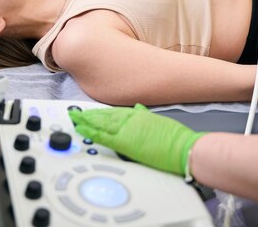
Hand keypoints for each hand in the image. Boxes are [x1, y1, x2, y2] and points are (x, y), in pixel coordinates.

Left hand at [69, 104, 204, 175]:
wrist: (183, 148)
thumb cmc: (176, 139)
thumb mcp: (160, 122)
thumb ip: (146, 116)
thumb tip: (138, 110)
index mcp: (138, 114)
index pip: (114, 111)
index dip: (99, 112)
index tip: (89, 112)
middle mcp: (131, 119)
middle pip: (104, 116)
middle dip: (88, 115)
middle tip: (75, 114)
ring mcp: (127, 129)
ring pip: (101, 123)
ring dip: (86, 121)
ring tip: (74, 120)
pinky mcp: (125, 142)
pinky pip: (103, 136)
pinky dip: (91, 132)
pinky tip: (82, 130)